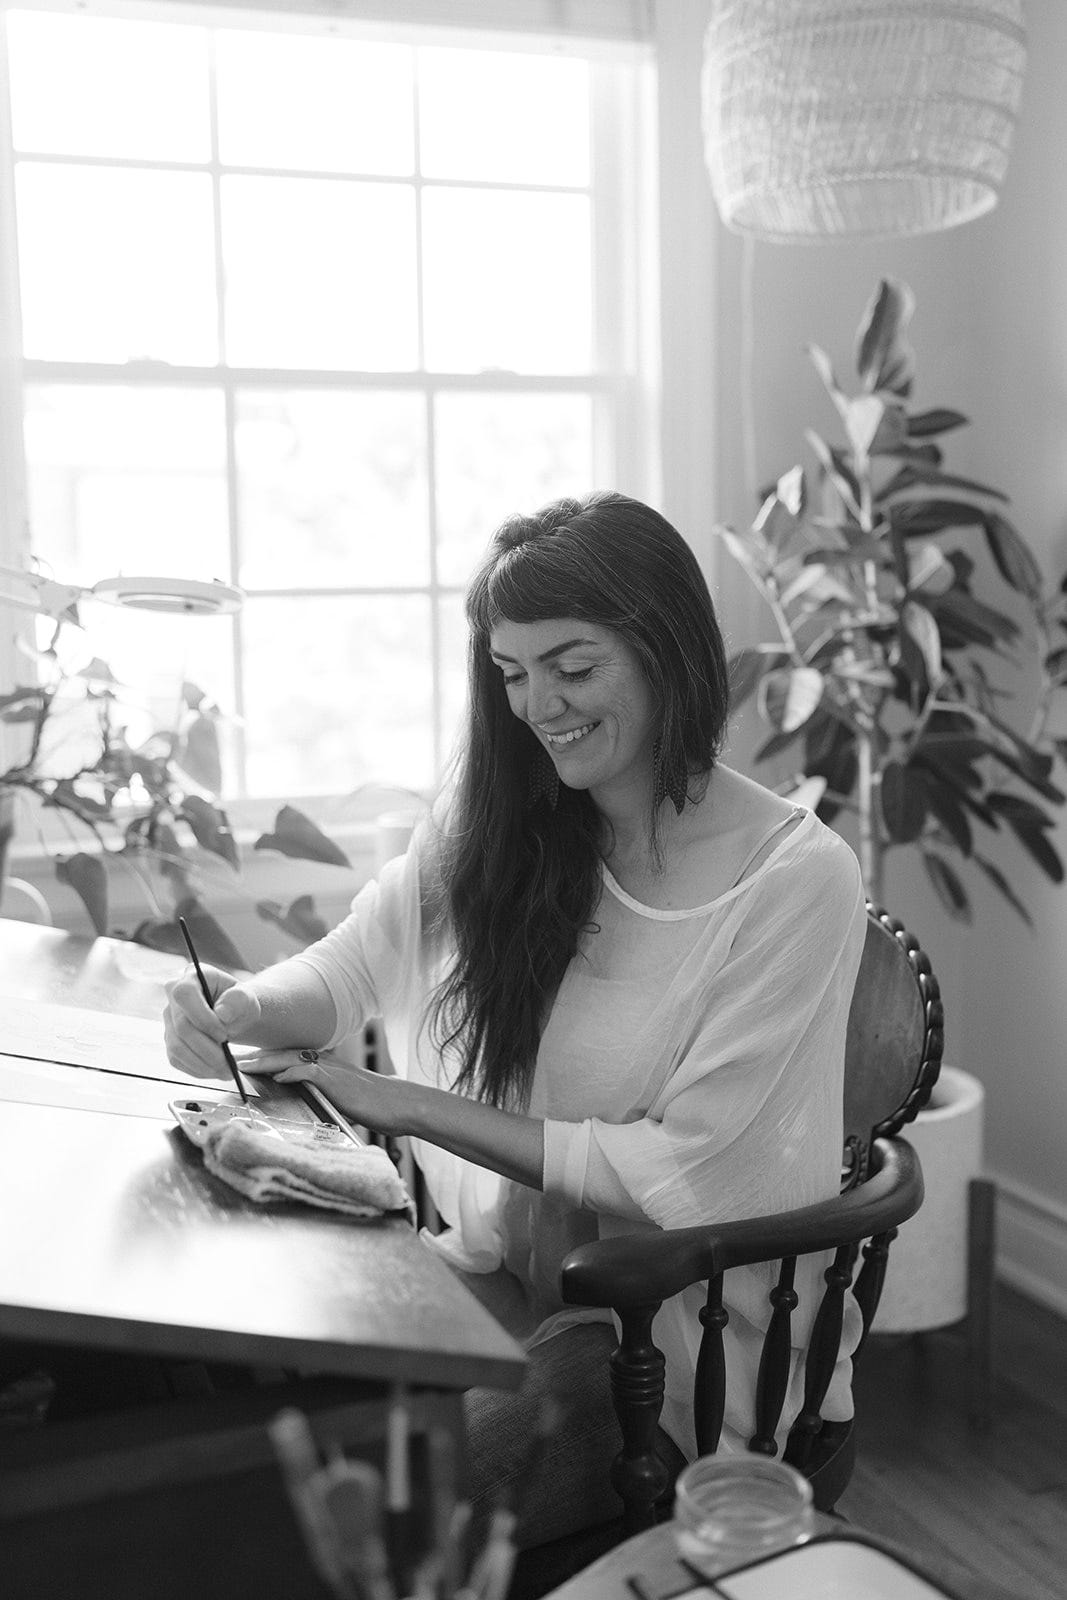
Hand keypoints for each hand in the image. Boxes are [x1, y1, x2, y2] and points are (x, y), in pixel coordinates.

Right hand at [163, 964, 261, 1078]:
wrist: (234, 1015)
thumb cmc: (239, 1003)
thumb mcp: (245, 998)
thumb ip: (237, 1001)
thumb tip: (221, 1015)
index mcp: (191, 976)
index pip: (184, 995)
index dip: (202, 1018)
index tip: (223, 1035)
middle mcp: (173, 996)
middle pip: (181, 1027)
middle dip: (206, 1049)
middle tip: (228, 1063)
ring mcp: (169, 1019)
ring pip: (177, 1047)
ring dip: (203, 1064)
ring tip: (226, 1072)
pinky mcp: (170, 1039)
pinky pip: (177, 1059)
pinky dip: (197, 1069)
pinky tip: (215, 1071)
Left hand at [241, 1048, 411, 1136]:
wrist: (399, 1104)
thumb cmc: (375, 1105)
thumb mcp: (343, 1099)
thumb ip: (325, 1097)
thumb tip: (308, 1105)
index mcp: (327, 1066)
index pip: (290, 1058)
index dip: (268, 1059)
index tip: (248, 1062)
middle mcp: (326, 1062)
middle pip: (285, 1054)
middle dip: (259, 1057)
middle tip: (235, 1059)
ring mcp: (331, 1070)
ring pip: (292, 1059)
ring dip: (267, 1061)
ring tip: (246, 1065)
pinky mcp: (336, 1081)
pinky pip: (309, 1073)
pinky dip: (292, 1073)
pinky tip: (278, 1077)